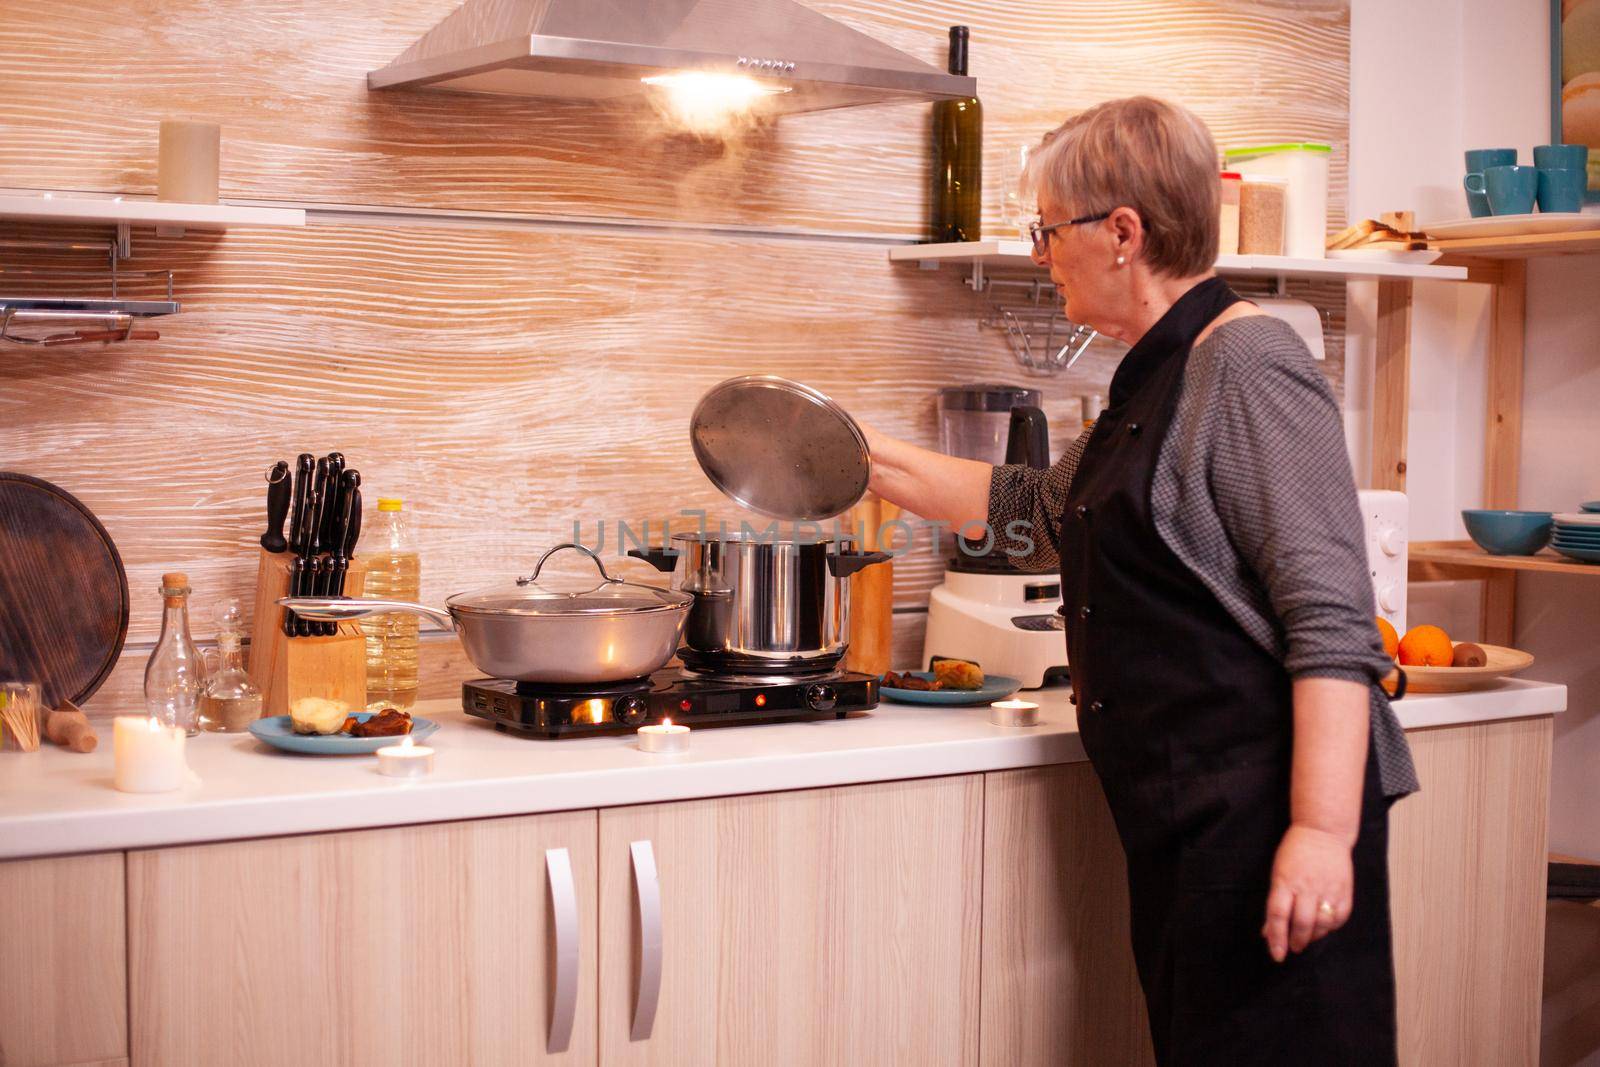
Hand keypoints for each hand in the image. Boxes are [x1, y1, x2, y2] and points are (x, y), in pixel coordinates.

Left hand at [1261, 824, 1353, 962]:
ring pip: (1321, 925)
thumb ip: (1274, 903)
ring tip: (1306, 938)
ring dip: (1313, 937)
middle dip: (1296, 941)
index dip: (1276, 938)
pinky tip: (1323, 926)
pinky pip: (1339, 919)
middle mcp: (1307, 887)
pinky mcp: (1344, 891)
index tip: (1276, 954)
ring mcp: (1328, 889)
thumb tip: (1267, 932)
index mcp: (1285, 881)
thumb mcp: (1277, 874)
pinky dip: (1330, 928)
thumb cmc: (1295, 853)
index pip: (1277, 915)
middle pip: (1301, 923)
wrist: (1323, 833)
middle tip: (1293, 948)